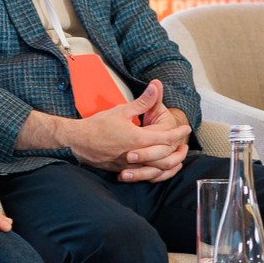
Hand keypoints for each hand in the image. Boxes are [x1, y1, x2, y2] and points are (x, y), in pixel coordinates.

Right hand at [70, 81, 188, 175]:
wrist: (77, 141)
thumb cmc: (97, 125)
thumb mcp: (121, 110)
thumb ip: (142, 101)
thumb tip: (155, 86)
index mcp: (139, 139)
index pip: (167, 138)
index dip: (179, 133)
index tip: (186, 129)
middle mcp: (137, 155)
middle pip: (166, 159)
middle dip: (179, 153)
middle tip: (185, 146)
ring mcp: (129, 165)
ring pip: (157, 171)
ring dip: (170, 166)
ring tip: (176, 160)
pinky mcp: (122, 170)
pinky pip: (144, 175)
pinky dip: (155, 173)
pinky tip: (157, 169)